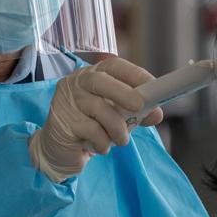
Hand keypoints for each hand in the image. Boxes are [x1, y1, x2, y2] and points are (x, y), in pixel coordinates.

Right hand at [28, 58, 163, 181]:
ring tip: (122, 140)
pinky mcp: (62, 123)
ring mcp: (67, 101)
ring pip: (98, 108)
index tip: (154, 87)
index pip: (113, 66)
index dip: (135, 74)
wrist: (59, 150)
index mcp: (93, 75)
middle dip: (124, 93)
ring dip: (117, 128)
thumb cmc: (91, 126)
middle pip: (100, 81)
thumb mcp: (116, 115)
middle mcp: (77, 83)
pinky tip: (101, 146)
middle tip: (140, 107)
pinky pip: (91, 131)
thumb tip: (157, 114)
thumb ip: (135, 112)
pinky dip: (103, 142)